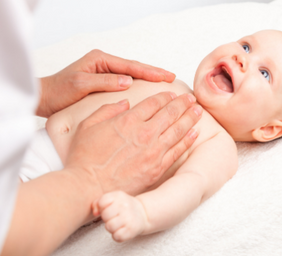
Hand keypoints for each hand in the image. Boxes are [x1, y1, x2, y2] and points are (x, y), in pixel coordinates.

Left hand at [36, 49, 175, 116]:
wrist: (44, 98)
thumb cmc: (59, 91)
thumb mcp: (81, 85)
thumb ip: (105, 82)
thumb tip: (128, 81)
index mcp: (100, 60)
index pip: (130, 66)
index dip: (150, 71)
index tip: (166, 75)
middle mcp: (103, 63)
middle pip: (133, 67)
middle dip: (152, 72)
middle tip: (171, 77)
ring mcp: (103, 72)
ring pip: (130, 73)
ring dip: (146, 77)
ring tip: (163, 81)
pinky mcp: (101, 81)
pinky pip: (123, 81)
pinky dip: (136, 84)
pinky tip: (145, 89)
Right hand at [64, 92, 201, 200]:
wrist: (87, 187)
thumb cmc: (84, 158)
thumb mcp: (88, 125)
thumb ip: (107, 110)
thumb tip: (125, 103)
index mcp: (127, 120)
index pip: (153, 103)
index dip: (165, 96)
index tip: (172, 94)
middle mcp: (144, 133)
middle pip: (170, 113)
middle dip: (182, 104)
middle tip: (191, 99)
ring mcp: (153, 151)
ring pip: (178, 130)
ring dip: (189, 118)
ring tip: (198, 111)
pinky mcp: (157, 168)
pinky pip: (177, 151)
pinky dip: (187, 141)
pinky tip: (194, 133)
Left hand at [92, 191, 146, 241]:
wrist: (143, 213)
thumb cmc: (122, 207)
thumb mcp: (111, 199)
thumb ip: (98, 203)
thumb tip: (95, 213)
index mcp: (118, 196)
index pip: (102, 202)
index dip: (102, 208)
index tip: (109, 208)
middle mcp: (125, 205)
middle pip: (105, 215)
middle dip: (106, 218)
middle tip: (113, 217)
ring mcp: (129, 218)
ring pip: (109, 227)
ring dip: (111, 227)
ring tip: (117, 224)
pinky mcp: (131, 230)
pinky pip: (116, 237)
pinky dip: (117, 235)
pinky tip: (121, 230)